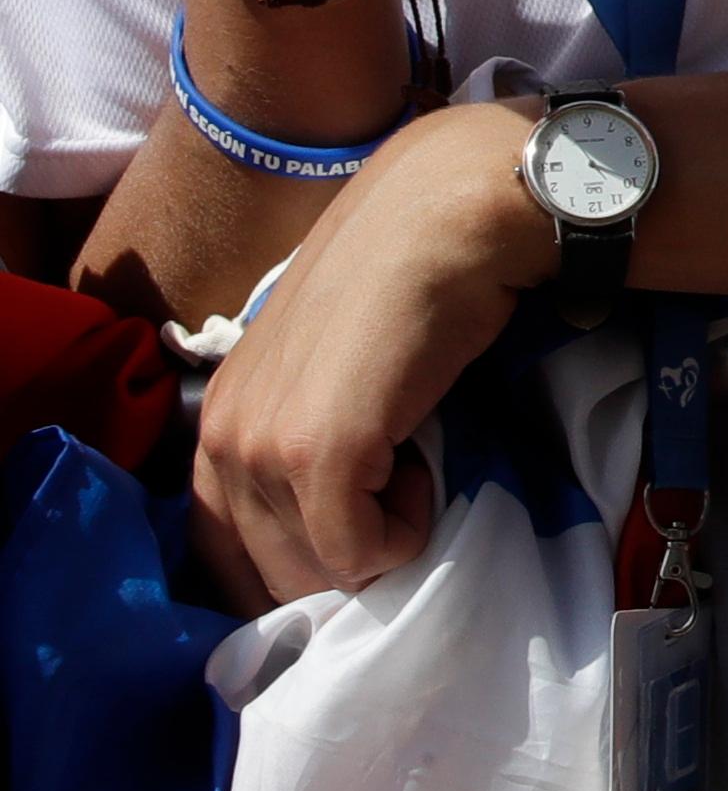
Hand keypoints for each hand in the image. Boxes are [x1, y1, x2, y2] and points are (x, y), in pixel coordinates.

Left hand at [188, 98, 556, 610]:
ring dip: (378, 539)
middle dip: (342, 558)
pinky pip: (358, 551)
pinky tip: (424, 464)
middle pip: (268, 573)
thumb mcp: (329, 362)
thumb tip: (330, 512)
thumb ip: (306, 425)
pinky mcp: (317, 453)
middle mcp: (220, 436)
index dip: (292, 564)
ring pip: (314, 570)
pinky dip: (404, 531)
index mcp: (217, 416)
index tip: (357, 544)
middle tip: (399, 498)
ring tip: (413, 464)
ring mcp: (262, 446)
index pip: (220, 547)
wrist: (448, 217)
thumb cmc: (406, 276)